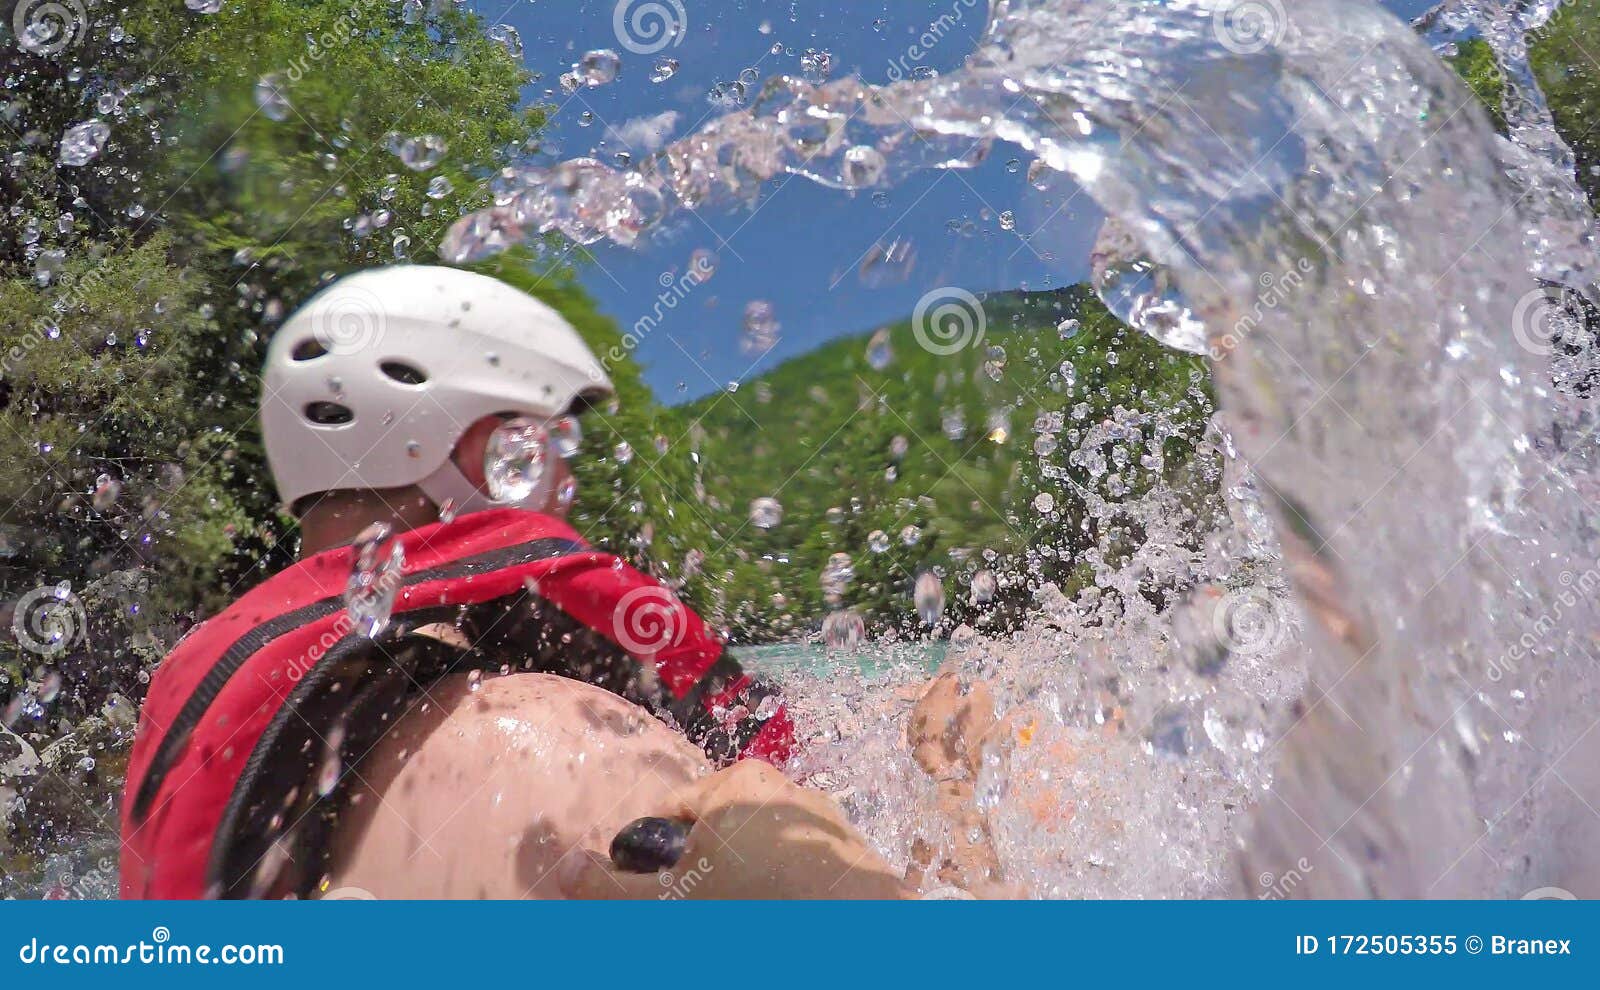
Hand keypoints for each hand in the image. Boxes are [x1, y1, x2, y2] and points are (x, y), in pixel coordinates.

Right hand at [560, 760, 909, 899]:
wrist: (853, 935)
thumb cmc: (754, 907)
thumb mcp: (671, 903)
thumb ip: (612, 890)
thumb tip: (562, 871)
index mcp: (736, 784)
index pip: (671, 811)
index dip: (658, 857)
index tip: (665, 896)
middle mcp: (785, 789)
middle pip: (720, 832)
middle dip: (706, 874)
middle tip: (704, 914)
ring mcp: (824, 821)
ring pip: (764, 853)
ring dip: (750, 885)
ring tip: (745, 917)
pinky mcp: (854, 853)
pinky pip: (803, 870)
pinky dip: (790, 894)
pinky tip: (783, 918)